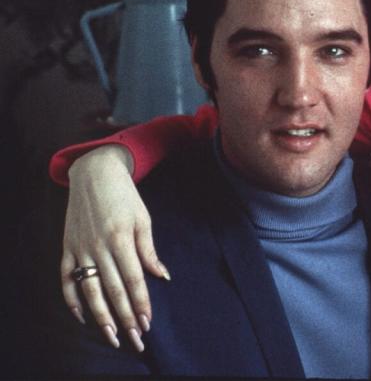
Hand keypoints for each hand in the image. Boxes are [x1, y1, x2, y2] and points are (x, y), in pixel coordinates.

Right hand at [60, 145, 168, 351]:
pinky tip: (83, 317)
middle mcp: (99, 246)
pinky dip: (72, 300)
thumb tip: (162, 277)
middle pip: (113, 290)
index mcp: (122, 238)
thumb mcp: (144, 218)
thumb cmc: (125, 196)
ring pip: (89, 290)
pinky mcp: (67, 248)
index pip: (134, 279)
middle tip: (134, 340)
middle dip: (125, 317)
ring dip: (101, 317)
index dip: (141, 303)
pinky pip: (65, 279)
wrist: (94, 173)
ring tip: (112, 337)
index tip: (148, 323)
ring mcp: (80, 248)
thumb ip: (149, 250)